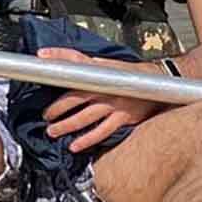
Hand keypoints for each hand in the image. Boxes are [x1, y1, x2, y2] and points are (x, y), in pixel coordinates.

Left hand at [38, 47, 167, 152]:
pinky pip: (102, 131)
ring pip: (85, 117)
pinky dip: (87, 139)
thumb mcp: (108, 63)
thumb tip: (60, 60)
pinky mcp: (123, 117)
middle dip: (56, 108)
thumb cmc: (129, 73)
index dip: (57, 56)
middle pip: (74, 97)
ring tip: (53, 131)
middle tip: (45, 115)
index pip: (75, 59)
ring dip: (66, 125)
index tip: (41, 57)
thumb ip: (86, 64)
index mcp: (101, 70)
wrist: (160, 82)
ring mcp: (114, 103)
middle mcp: (105, 86)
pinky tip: (75, 145)